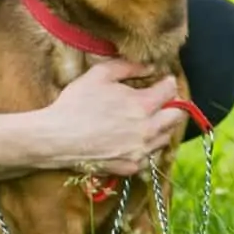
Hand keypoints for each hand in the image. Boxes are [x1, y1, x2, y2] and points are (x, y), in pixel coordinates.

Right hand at [43, 60, 184, 175]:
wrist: (56, 138)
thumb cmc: (76, 103)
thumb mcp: (100, 74)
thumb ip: (128, 67)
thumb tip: (150, 67)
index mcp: (143, 105)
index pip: (171, 91)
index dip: (168, 82)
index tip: (163, 80)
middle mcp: (147, 130)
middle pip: (176, 117)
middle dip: (172, 105)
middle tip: (160, 100)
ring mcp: (140, 151)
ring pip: (165, 138)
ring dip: (160, 126)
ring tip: (146, 119)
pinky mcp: (130, 167)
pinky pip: (149, 157)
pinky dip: (147, 147)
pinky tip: (134, 139)